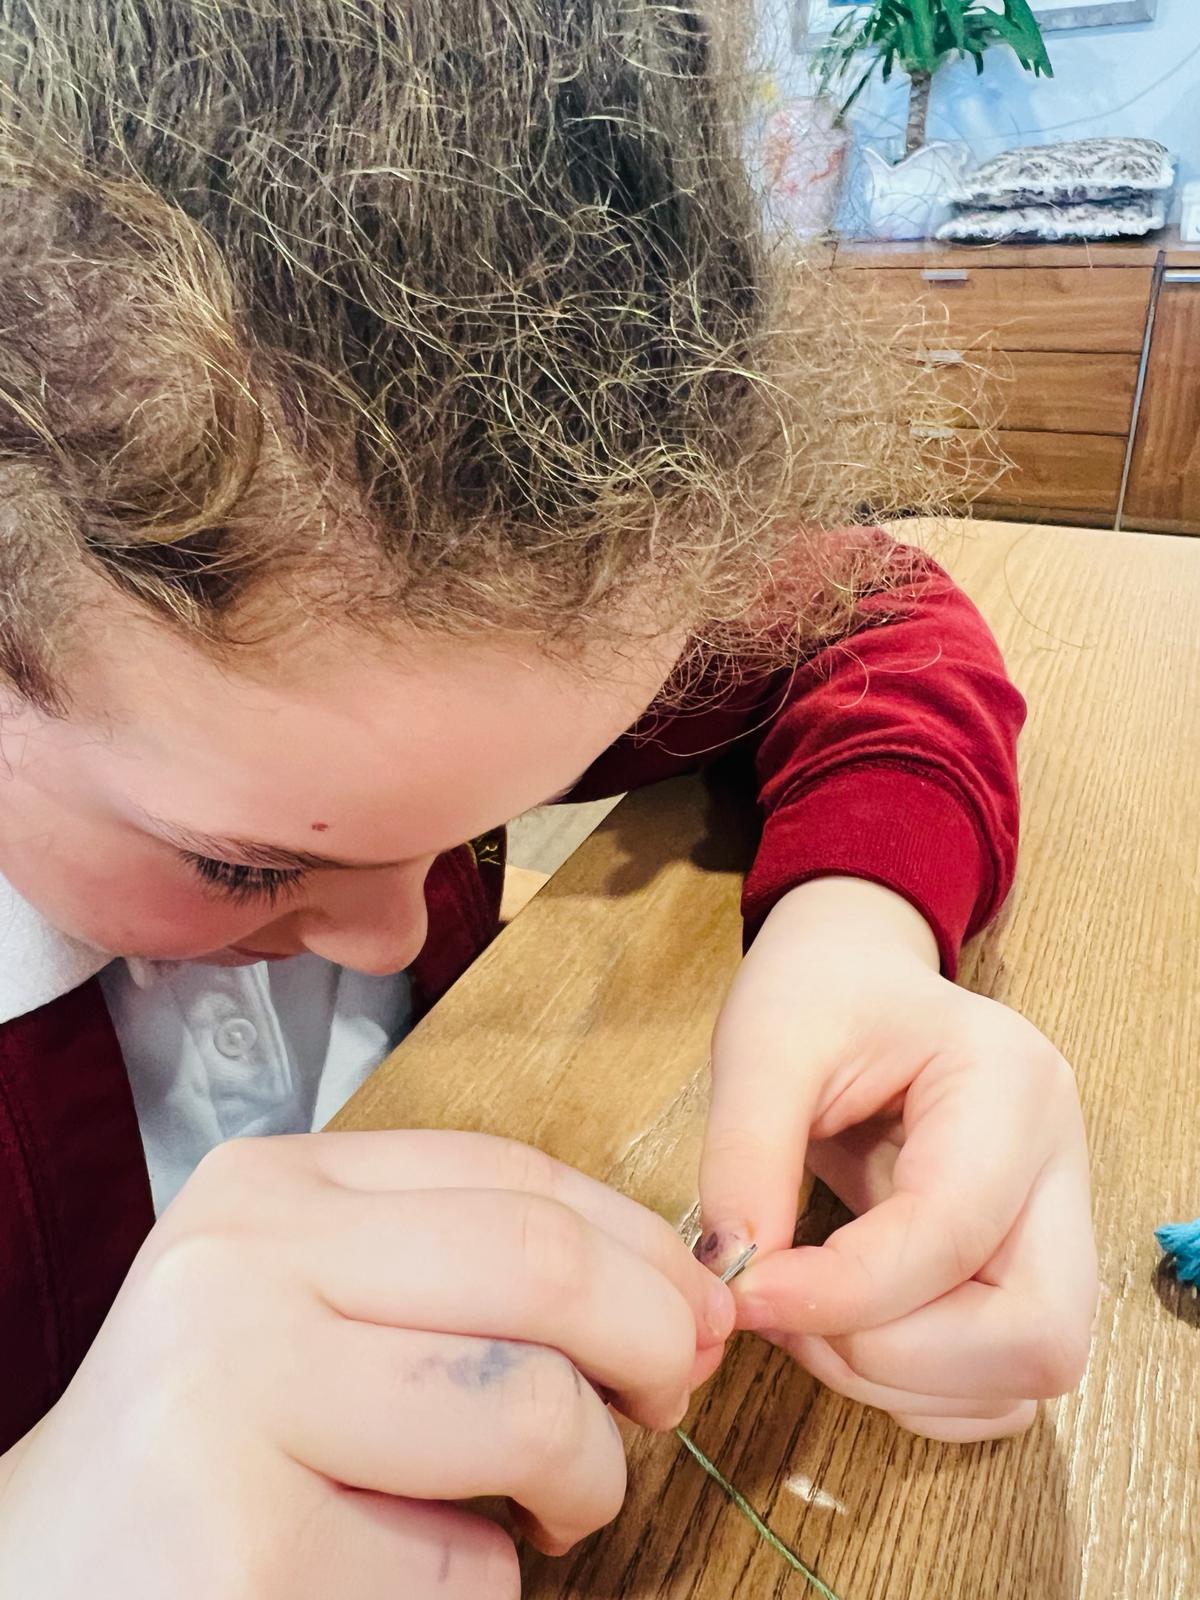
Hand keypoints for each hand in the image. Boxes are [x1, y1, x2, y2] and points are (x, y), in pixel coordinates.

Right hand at [0, 1131, 733, 1598]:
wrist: (48, 1581)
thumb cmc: (220, 1448)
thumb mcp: (322, 1305)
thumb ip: (470, 1275)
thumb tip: (685, 1294)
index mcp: (272, 1188)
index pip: (510, 1176)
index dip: (639, 1243)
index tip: (700, 1307)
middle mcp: (243, 1263)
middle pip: (542, 1267)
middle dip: (654, 1342)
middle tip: (668, 1404)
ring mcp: (232, 1395)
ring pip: (530, 1410)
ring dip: (586, 1481)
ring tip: (547, 1513)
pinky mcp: (246, 1546)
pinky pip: (464, 1567)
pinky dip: (484, 1586)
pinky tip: (407, 1579)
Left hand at [698, 877, 1096, 1440]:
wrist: (853, 979)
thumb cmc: (817, 993)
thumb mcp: (764, 1042)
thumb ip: (746, 1154)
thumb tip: (736, 1276)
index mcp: (1011, 1086)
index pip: (953, 1231)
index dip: (846, 1290)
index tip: (746, 1291)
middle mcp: (1060, 1168)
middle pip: (1035, 1333)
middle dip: (896, 1354)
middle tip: (788, 1312)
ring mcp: (1055, 1229)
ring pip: (1022, 1376)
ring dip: (898, 1378)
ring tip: (801, 1313)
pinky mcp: (1026, 1276)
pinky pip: (996, 1387)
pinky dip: (915, 1388)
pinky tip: (841, 1330)